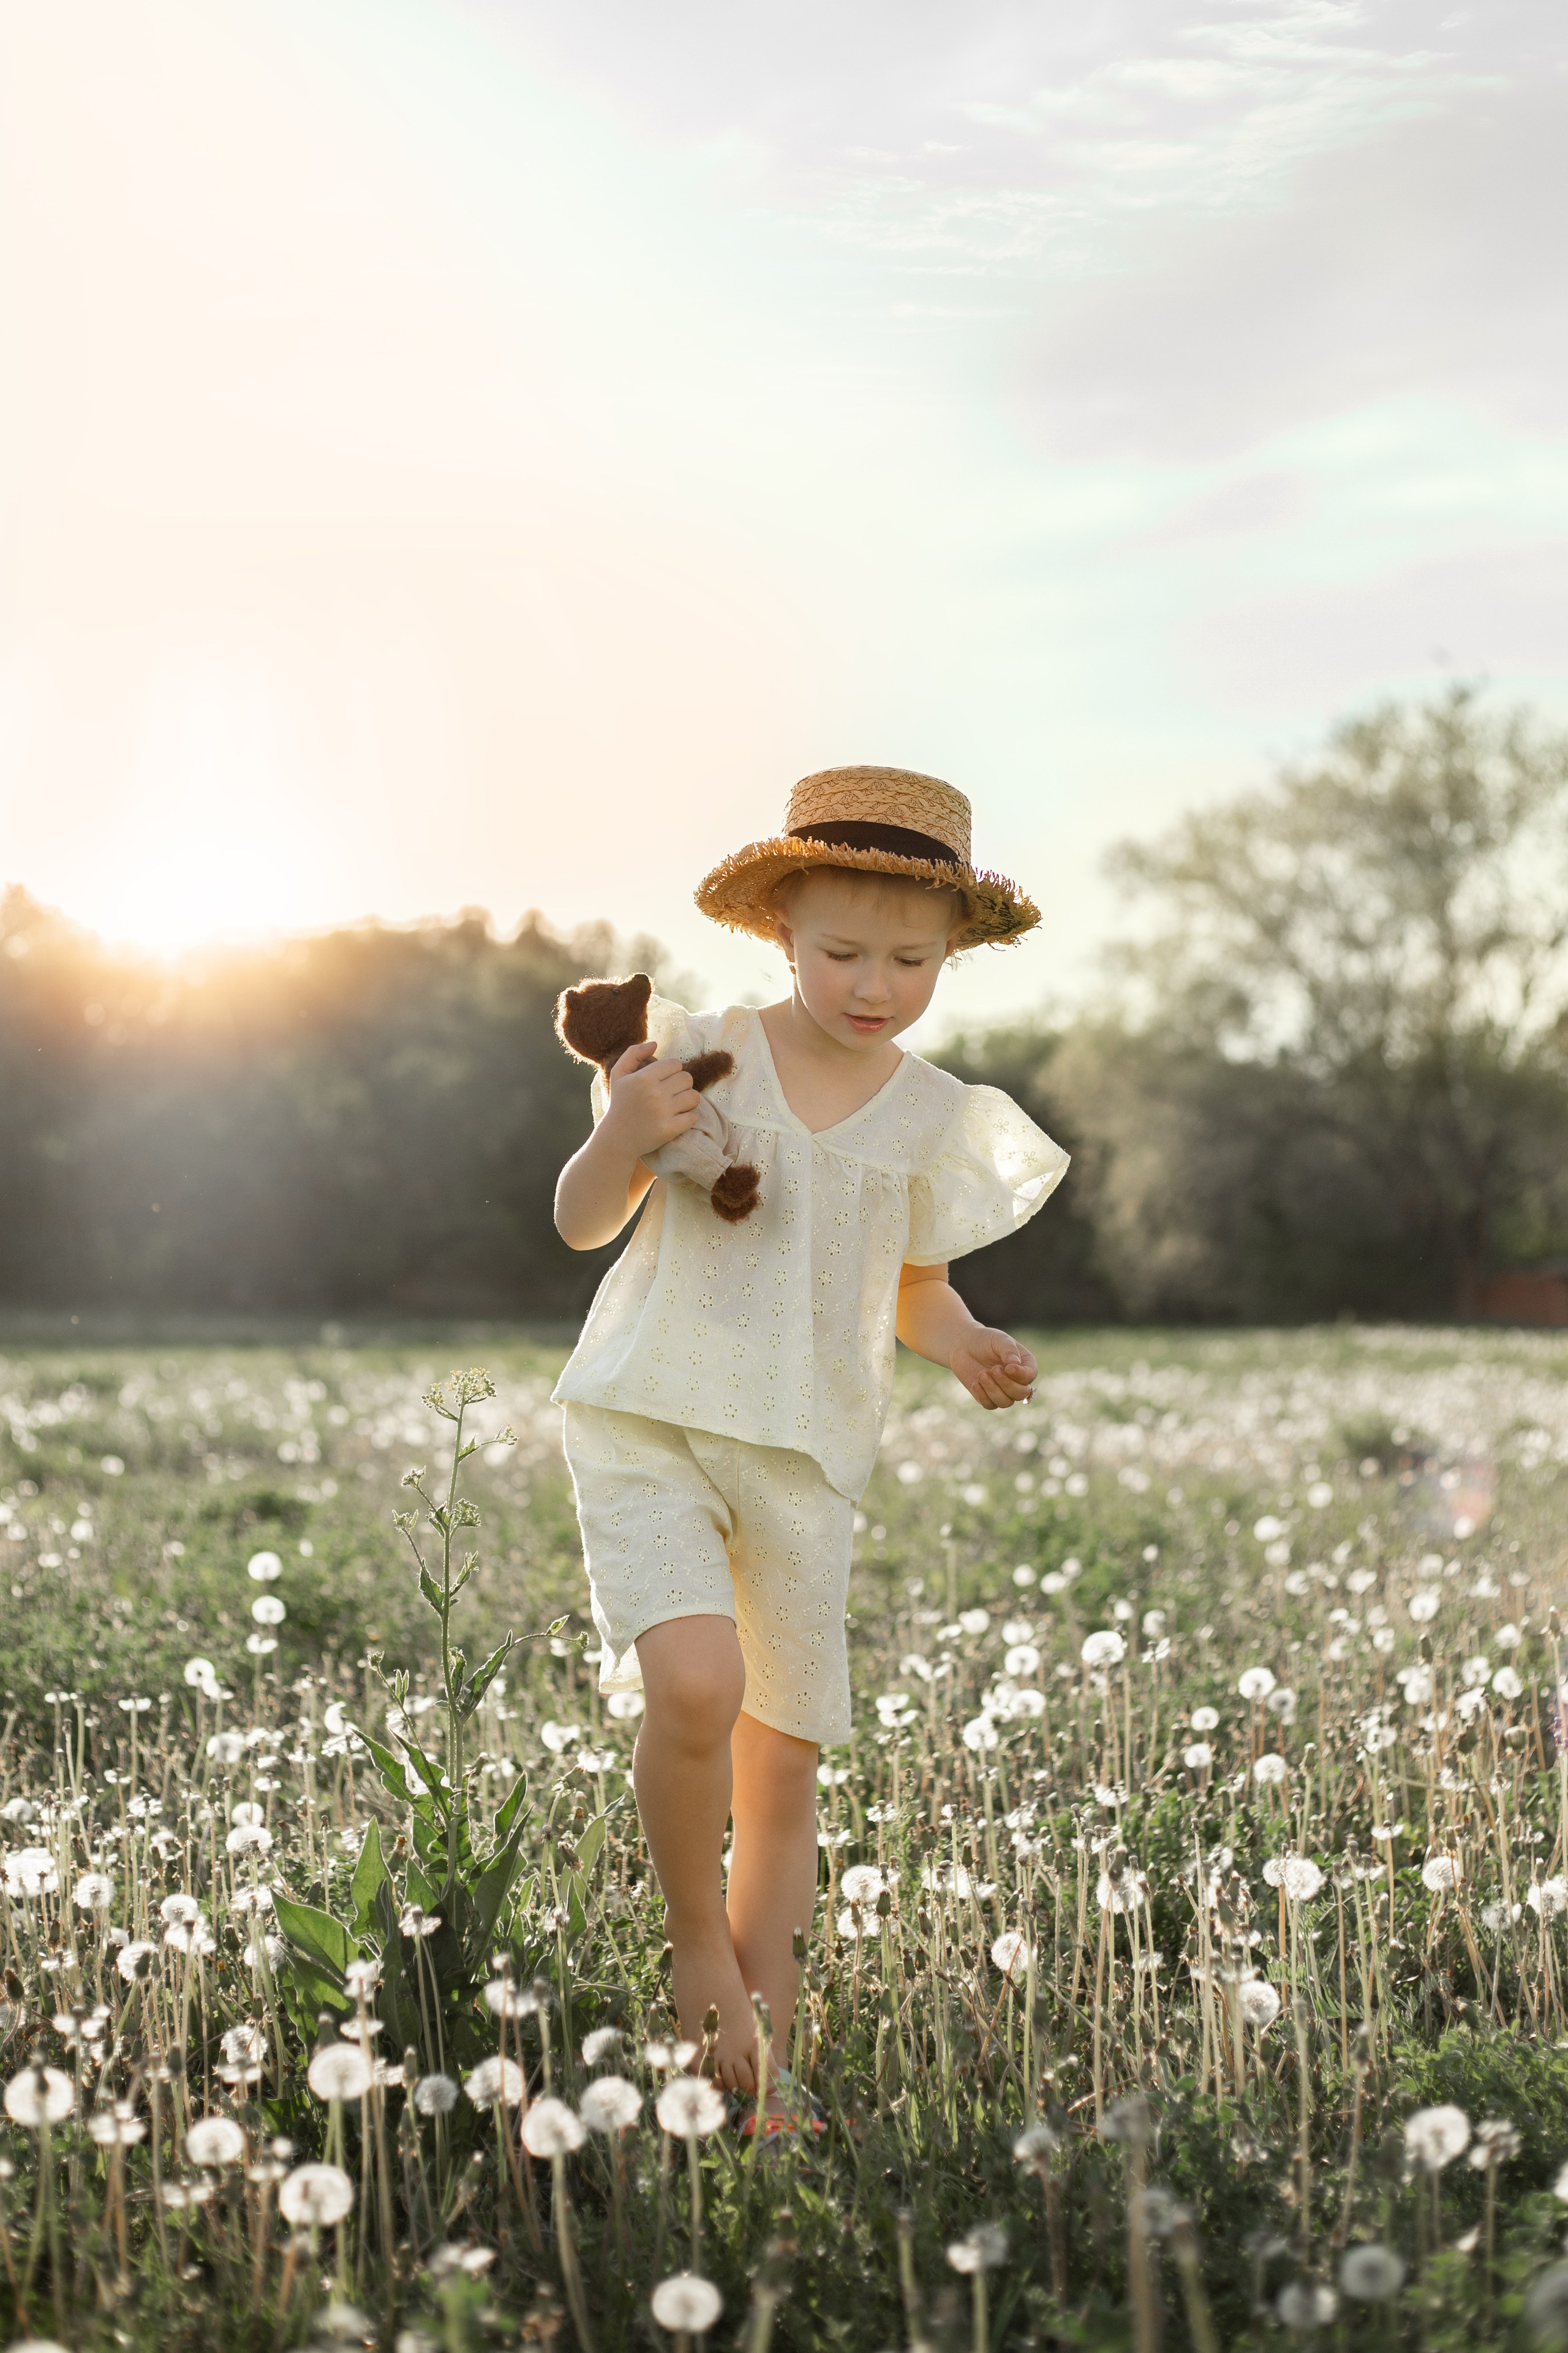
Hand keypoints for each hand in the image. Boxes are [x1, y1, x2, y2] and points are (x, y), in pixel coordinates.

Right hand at [599, 1039, 700, 1159]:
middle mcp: (654, 1094)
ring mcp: (663, 1113)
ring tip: (676, 1104)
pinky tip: (676, 1118)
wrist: (617, 1138)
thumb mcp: (619, 1074)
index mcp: (643, 1078)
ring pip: (694, 1096)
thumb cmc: (620, 1103)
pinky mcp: (669, 1130)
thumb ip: (634, 1053)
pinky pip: (692, 1117)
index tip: (664, 1080)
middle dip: (681, 1084)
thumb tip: (655, 1043)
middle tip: (671, 1093)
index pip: (675, 1064)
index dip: (672, 1070)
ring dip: (688, 1100)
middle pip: (687, 1078)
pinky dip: (688, 1118)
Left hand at [949, 1326, 1036, 1410]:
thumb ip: (1009, 1350)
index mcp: (1025, 1365)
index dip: (1020, 1375)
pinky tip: (975, 1383)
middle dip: (1006, 1383)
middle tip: (993, 1369)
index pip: (1030, 1376)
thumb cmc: (985, 1340)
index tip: (1007, 1367)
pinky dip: (983, 1396)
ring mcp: (1003, 1390)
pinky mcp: (988, 1397)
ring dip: (993, 1390)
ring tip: (982, 1374)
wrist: (964, 1345)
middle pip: (1021, 1393)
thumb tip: (1015, 1364)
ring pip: (1006, 1402)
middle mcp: (1017, 1380)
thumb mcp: (999, 1339)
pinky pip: (990, 1405)